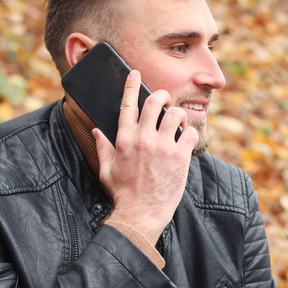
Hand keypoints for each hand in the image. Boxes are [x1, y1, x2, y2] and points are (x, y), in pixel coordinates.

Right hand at [95, 70, 199, 244]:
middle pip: (155, 102)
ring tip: (177, 124)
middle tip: (165, 99)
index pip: (127, 105)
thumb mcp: (107, 169)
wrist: (140, 214)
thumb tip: (97, 131)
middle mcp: (143, 139)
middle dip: (161, 95)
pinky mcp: (179, 158)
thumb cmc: (123, 194)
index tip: (134, 73)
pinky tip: (186, 141)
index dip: (131, 85)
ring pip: (175, 114)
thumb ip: (103, 147)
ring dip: (178, 115)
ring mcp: (163, 147)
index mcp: (124, 140)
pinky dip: (190, 134)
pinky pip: (190, 134)